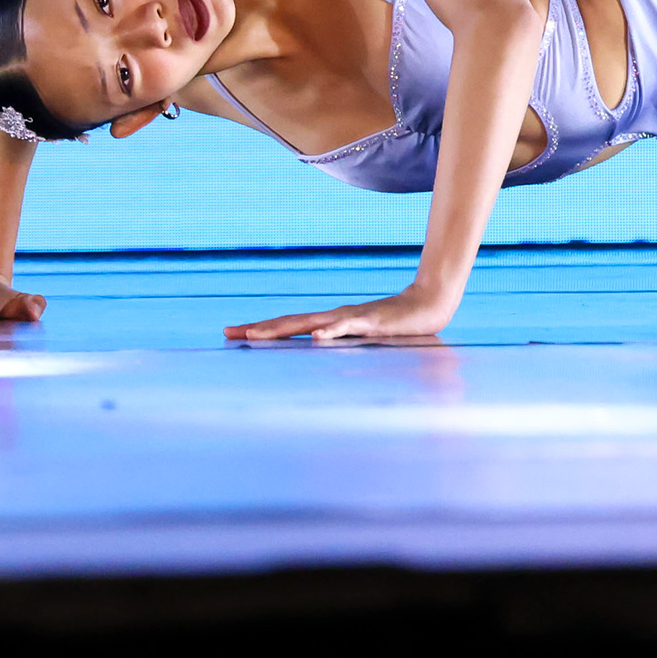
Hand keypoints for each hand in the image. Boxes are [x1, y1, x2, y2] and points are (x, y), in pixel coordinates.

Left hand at [224, 280, 456, 343]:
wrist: (429, 305)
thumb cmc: (395, 325)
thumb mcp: (362, 340)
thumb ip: (342, 344)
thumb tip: (318, 352)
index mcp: (329, 323)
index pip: (287, 326)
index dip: (259, 329)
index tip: (230, 333)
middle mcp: (333, 317)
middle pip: (288, 323)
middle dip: (257, 330)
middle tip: (228, 334)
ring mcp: (351, 318)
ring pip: (309, 324)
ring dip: (280, 331)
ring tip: (255, 337)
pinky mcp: (371, 322)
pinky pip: (347, 327)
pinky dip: (330, 332)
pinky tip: (315, 337)